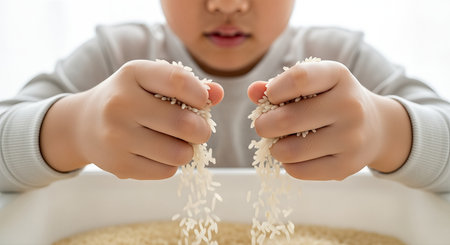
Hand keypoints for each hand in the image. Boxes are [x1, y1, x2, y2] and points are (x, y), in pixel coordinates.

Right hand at [40, 60, 223, 178]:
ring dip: (187, 150)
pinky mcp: (118, 164)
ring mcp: (116, 137)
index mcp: (132, 74)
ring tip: (178, 143)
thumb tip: (218, 93)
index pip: (179, 82)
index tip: (202, 102)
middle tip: (198, 130)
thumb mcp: (151, 82)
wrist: (83, 124)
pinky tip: (160, 154)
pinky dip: (171, 164)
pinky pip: (166, 171)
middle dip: (202, 130)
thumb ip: (188, 85)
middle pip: (184, 124)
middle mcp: (120, 104)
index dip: (200, 95)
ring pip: (178, 153)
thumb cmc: (129, 98)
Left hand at [248, 60, 411, 179]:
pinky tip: (295, 156)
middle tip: (265, 125)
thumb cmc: (332, 100)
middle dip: (264, 125)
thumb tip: (253, 91)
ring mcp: (351, 138)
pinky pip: (299, 171)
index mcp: (338, 75)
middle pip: (286, 119)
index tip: (271, 97)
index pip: (298, 78)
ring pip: (290, 150)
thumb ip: (279, 86)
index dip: (274, 90)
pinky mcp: (347, 166)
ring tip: (279, 142)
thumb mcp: (313, 84)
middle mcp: (349, 105)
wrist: (376, 127)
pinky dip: (288, 164)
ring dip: (275, 148)